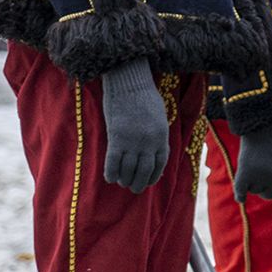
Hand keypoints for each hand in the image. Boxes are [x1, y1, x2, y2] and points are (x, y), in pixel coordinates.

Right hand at [99, 58, 169, 191]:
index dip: (153, 176)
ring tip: (122, 183)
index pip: (160, 164)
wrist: (129, 83)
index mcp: (162, 136)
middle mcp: (149, 142)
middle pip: (144, 170)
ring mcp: (133, 142)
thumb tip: (151, 150)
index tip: (148, 181)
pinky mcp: (117, 138)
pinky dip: (111, 172)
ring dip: (125, 179)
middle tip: (133, 188)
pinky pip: (113, 162)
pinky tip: (110, 178)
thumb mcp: (158, 117)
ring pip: (129, 169)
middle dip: (139, 183)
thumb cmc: (144, 96)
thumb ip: (156, 134)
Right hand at [233, 118, 271, 200]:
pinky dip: (240, 195)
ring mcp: (260, 176)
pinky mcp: (245, 171)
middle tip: (263, 177)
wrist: (266, 118)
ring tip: (253, 170)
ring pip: (255, 190)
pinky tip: (240, 198)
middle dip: (267, 186)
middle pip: (270, 194)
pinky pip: (240, 190)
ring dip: (254, 183)